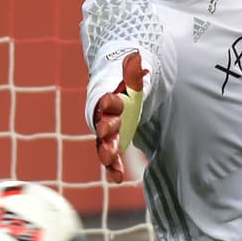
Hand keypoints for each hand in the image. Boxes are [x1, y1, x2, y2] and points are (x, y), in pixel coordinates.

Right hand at [92, 51, 147, 183]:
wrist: (120, 88)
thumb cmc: (128, 80)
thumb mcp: (134, 73)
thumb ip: (135, 71)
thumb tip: (138, 62)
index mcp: (111, 96)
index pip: (107, 99)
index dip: (108, 101)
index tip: (107, 101)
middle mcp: (105, 115)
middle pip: (103, 122)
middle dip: (105, 127)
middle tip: (107, 132)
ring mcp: (107, 130)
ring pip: (103, 142)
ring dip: (106, 150)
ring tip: (109, 160)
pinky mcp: (112, 141)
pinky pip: (110, 156)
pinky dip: (112, 167)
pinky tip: (116, 178)